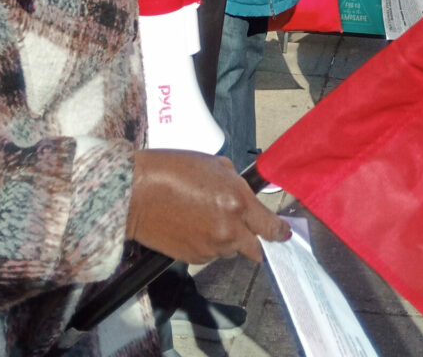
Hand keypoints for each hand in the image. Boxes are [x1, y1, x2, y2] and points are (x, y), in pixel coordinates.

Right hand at [126, 151, 290, 264]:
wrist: (137, 194)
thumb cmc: (174, 169)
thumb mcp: (214, 164)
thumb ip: (236, 183)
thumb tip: (244, 195)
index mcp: (238, 202)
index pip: (270, 227)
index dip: (280, 231)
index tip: (285, 233)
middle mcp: (229, 230)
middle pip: (255, 248)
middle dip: (253, 239)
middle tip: (242, 226)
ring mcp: (211, 247)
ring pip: (231, 251)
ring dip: (228, 240)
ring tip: (208, 219)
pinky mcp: (193, 259)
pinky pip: (211, 255)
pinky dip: (208, 245)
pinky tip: (193, 227)